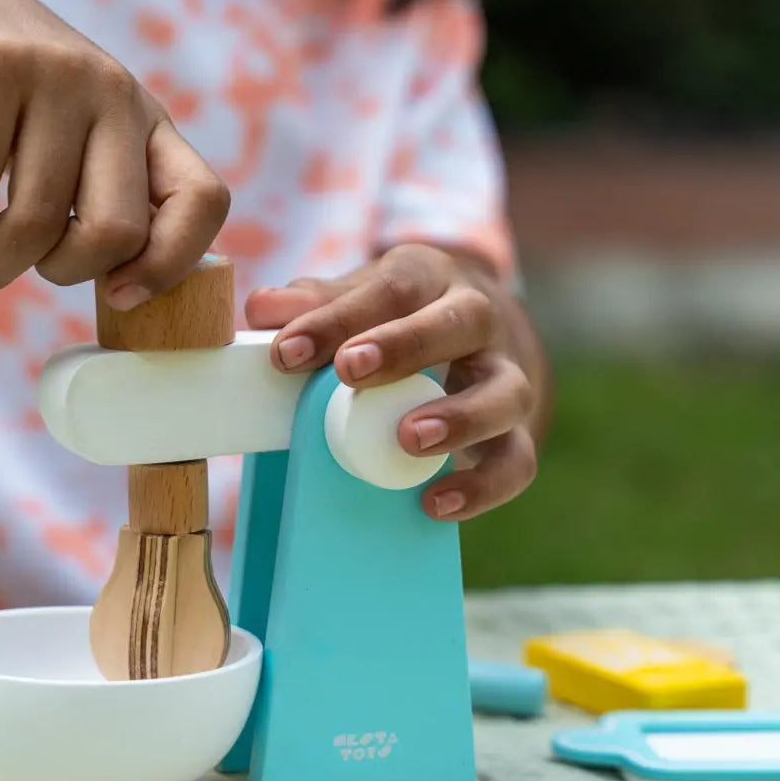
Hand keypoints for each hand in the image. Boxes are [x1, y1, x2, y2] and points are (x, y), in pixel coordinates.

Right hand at [0, 0, 228, 305]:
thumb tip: (121, 296)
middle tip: (22, 271)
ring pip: (37, 220)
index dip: (172, 263)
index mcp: (148, 122)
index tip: (120, 298)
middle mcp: (116, 95)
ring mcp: (58, 76)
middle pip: (117, 231)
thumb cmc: (5, 94)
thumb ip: (101, 193)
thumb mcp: (72, 131)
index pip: (204, 201)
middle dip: (63, 274)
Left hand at [245, 245, 537, 521]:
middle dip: (406, 346)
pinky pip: (517, 459)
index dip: (338, 317)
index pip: (391, 287)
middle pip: (463, 320)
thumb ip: (311, 304)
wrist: (460, 330)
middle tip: (350, 373)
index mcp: (429, 277)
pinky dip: (483, 486)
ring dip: (461, 418)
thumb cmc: (388, 315)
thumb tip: (262, 311)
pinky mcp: (515, 429)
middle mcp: (478, 319)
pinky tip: (433, 503)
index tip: (288, 352)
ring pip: (507, 391)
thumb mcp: (352, 297)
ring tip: (408, 441)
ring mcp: (505, 374)